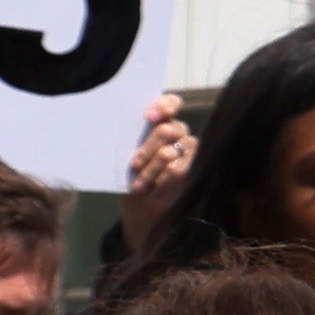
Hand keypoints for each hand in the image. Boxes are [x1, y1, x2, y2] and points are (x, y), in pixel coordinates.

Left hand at [119, 93, 193, 247]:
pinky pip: (179, 171)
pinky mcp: (194, 172)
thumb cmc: (132, 178)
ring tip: (139, 185)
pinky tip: (153, 190)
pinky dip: (163, 181)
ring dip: (152, 170)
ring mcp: (189, 153)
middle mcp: (179, 134)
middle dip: (147, 148)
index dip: (165, 106)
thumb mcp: (125, 159)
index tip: (149, 116)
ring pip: (170, 153)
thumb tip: (120, 130)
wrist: (142, 211)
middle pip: (167, 130)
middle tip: (134, 165)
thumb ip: (130, 141)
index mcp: (162, 123)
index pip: (172, 104)